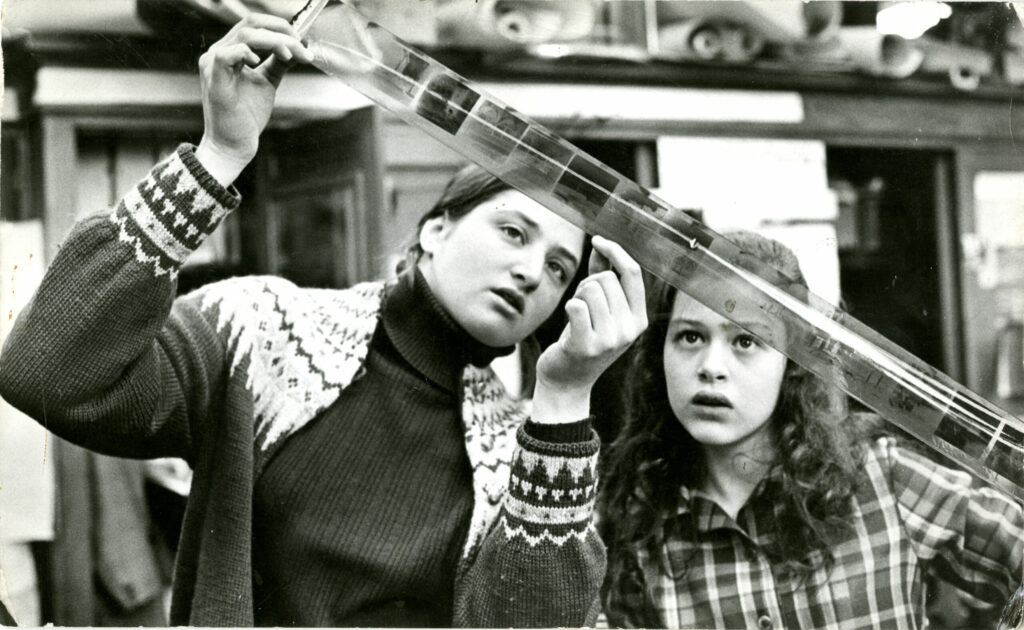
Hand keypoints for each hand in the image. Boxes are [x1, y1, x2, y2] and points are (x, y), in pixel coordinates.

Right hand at [195, 13, 313, 183]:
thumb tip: (298, 47)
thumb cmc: (246, 115)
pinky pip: (227, 55)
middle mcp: (218, 52)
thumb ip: (278, 63)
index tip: (302, 42)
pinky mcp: (214, 80)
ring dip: (274, 42)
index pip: (254, 24)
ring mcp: (213, 64)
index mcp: (229, 50)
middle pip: (251, 24)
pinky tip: (259, 63)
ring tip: (291, 55)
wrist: (234, 144)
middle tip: (301, 47)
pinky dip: (246, 53)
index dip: (280, 27)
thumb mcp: (267, 81)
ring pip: (245, 35)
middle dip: (281, 31)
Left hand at [532, 235, 647, 423]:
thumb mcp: (601, 311)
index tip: (598, 241)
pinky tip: (570, 323)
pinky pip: (576, 306)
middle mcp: (630, 330)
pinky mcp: (587, 346)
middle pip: (606, 279)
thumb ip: (603, 278)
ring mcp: (610, 340)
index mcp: (639, 320)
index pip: (633, 274)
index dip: (616, 252)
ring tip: (577, 318)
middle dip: (588, 283)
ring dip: (577, 296)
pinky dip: (569, 307)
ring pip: (590, 288)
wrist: (567, 382)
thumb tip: (600, 245)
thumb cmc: (582, 339)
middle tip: (582, 307)